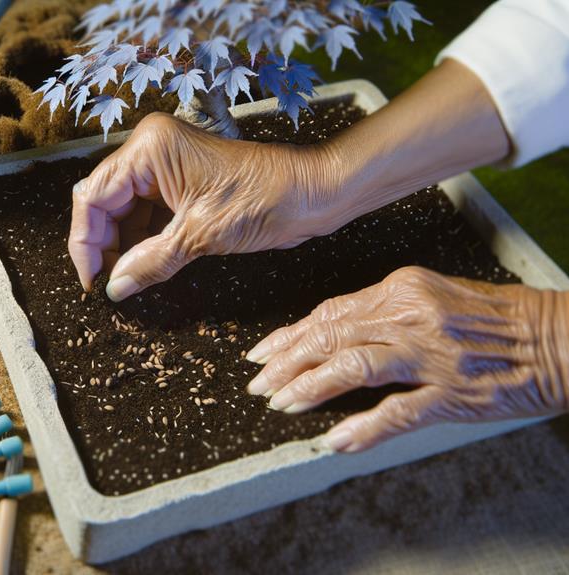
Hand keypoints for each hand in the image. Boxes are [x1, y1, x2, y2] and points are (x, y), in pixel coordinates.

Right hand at [68, 112, 341, 300]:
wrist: (315, 193)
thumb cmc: (268, 199)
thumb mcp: (200, 237)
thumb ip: (150, 263)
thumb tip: (116, 288)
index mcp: (149, 149)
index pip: (94, 196)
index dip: (86, 242)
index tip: (92, 281)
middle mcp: (151, 150)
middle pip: (103, 201)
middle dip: (102, 244)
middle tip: (108, 284)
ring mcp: (165, 165)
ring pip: (122, 210)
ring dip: (122, 245)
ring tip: (126, 280)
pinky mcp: (180, 182)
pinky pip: (146, 213)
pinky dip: (142, 241)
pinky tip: (143, 266)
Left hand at [245, 266, 568, 452]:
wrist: (561, 339)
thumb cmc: (501, 318)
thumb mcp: (436, 296)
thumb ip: (386, 311)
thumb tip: (334, 332)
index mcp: (403, 289)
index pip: (329, 311)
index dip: (290, 335)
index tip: (262, 352)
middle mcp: (411, 315)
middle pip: (329, 336)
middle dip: (286, 363)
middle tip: (258, 383)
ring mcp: (431, 354)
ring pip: (351, 366)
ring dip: (310, 387)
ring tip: (282, 403)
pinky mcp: (452, 392)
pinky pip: (396, 411)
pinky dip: (362, 427)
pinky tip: (336, 439)